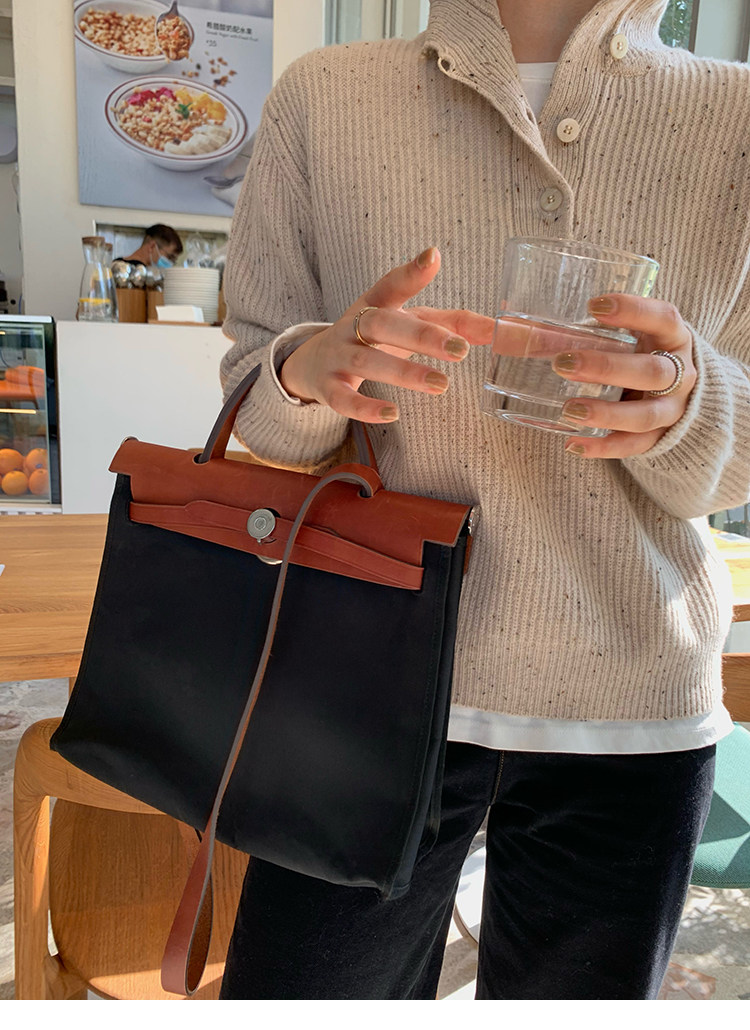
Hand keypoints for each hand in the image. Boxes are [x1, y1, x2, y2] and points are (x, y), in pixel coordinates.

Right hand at [280, 248, 493, 422]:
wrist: (314, 363)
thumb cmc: (373, 339)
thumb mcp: (408, 323)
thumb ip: (453, 323)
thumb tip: (498, 329)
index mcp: (375, 304)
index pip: (392, 285)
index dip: (411, 272)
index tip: (432, 257)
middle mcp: (354, 326)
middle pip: (384, 324)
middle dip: (421, 336)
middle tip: (460, 351)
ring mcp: (339, 357)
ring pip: (367, 363)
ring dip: (404, 374)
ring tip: (441, 385)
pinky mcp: (328, 388)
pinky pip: (343, 400)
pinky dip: (365, 409)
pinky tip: (392, 414)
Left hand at [549, 294, 696, 457]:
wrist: (676, 392)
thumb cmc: (637, 354)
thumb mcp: (617, 336)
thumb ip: (565, 332)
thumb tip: (498, 330)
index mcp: (673, 337)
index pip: (663, 318)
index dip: (634, 310)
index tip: (595, 306)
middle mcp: (681, 374)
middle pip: (652, 372)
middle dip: (607, 368)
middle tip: (563, 363)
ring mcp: (672, 409)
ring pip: (645, 415)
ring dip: (606, 413)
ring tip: (568, 410)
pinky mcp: (659, 438)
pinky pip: (633, 447)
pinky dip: (603, 447)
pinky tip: (572, 443)